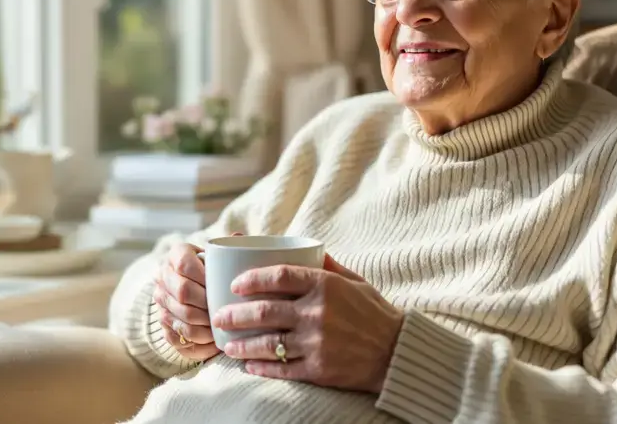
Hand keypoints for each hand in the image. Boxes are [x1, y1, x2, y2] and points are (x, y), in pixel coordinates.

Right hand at [153, 242, 219, 361]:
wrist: (197, 289)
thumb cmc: (216, 271)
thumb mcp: (222, 256)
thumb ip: (231, 248)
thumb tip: (238, 237)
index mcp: (176, 255)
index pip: (184, 265)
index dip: (204, 278)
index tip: (221, 286)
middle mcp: (163, 277)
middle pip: (182, 292)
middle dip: (206, 303)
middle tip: (226, 310)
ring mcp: (161, 302)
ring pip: (181, 316)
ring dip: (204, 324)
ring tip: (223, 327)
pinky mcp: (163, 325)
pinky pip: (178, 337)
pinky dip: (199, 341)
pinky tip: (215, 341)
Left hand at [212, 254, 403, 393]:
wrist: (396, 353)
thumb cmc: (375, 314)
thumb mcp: (355, 282)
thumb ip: (328, 266)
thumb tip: (306, 247)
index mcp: (325, 285)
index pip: (278, 276)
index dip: (251, 279)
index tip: (235, 285)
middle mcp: (317, 312)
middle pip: (264, 311)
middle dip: (235, 315)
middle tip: (219, 317)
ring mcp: (316, 343)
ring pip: (267, 343)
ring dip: (242, 345)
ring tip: (227, 345)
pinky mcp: (318, 370)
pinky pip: (282, 368)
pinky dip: (261, 368)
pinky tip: (249, 366)